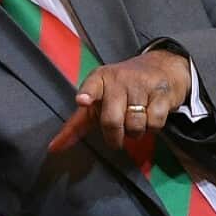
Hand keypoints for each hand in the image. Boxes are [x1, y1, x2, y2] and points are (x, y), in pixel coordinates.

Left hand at [48, 49, 190, 151]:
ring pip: (134, 125)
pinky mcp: (161, 93)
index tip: (82, 101)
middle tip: (117, 138)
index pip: (91, 85)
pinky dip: (152, 128)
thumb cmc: (120, 90)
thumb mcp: (97, 101)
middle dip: (114, 137)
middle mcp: (118, 80)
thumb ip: (76, 126)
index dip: (87, 94)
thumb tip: (53, 148)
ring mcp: (140, 86)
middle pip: (111, 120)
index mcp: (99, 79)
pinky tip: (150, 117)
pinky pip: (154, 123)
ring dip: (135, 132)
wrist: (162, 67)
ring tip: (135, 122)